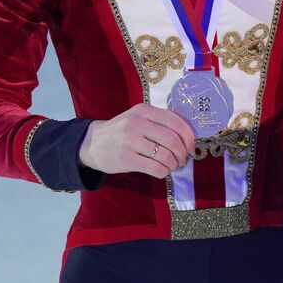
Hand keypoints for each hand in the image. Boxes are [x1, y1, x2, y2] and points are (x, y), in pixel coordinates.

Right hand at [78, 103, 196, 178]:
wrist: (92, 143)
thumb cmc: (121, 130)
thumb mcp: (138, 117)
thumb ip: (158, 121)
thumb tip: (187, 134)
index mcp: (144, 110)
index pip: (175, 121)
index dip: (188, 136)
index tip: (191, 146)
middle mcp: (137, 123)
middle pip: (172, 139)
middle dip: (182, 152)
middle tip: (183, 159)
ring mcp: (131, 141)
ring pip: (165, 155)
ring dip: (174, 163)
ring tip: (172, 165)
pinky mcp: (126, 159)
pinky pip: (155, 168)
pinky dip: (164, 171)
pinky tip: (162, 170)